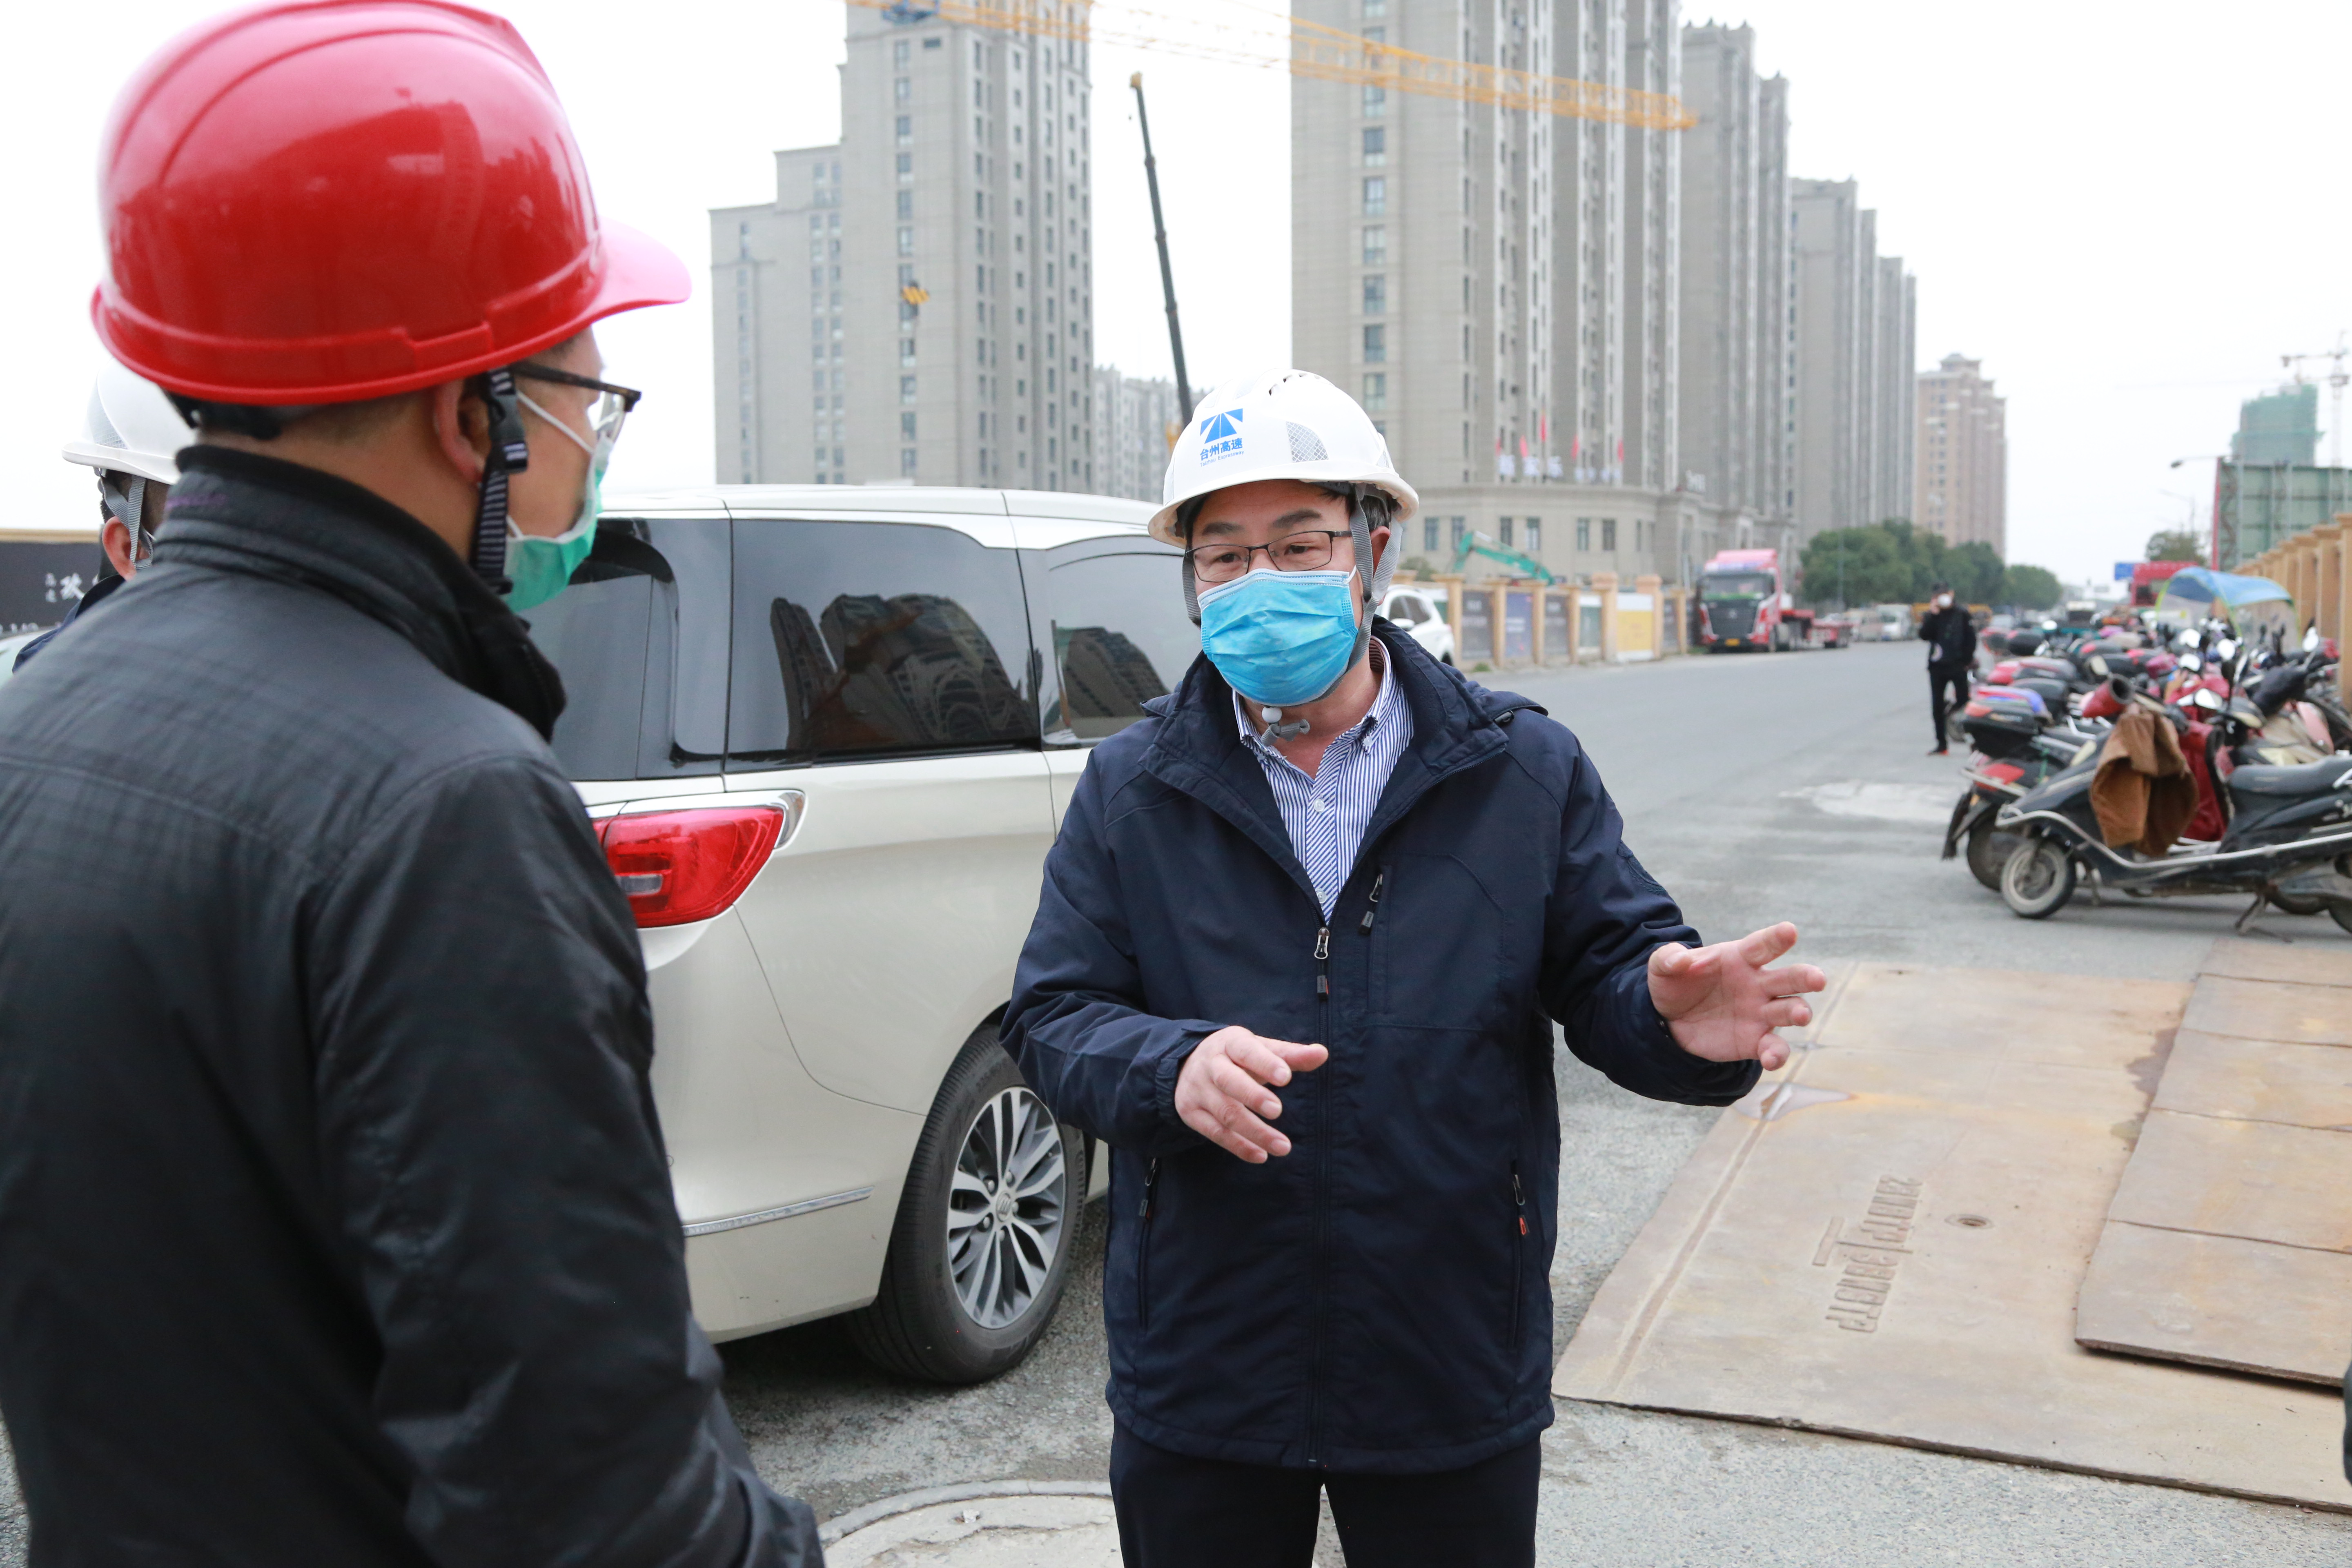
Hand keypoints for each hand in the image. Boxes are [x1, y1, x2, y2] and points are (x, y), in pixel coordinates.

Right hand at [1174, 1026, 1328, 1163]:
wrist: (1187, 1065)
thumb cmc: (1237, 1057)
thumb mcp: (1260, 1049)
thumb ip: (1290, 1055)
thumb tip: (1322, 1054)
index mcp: (1230, 1043)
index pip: (1246, 1050)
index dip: (1265, 1063)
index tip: (1286, 1077)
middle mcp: (1210, 1065)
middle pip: (1228, 1081)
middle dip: (1253, 1096)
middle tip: (1277, 1110)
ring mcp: (1198, 1090)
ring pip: (1225, 1113)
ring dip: (1254, 1132)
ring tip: (1283, 1147)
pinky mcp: (1191, 1113)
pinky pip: (1215, 1133)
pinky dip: (1239, 1146)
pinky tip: (1261, 1155)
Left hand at [1648, 922, 1825, 1072]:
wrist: (1669, 1020)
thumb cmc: (1675, 984)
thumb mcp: (1662, 967)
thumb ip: (1669, 958)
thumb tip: (1681, 960)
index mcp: (1740, 958)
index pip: (1763, 945)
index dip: (1776, 938)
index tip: (1790, 931)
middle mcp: (1758, 984)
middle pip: (1790, 978)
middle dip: (1806, 977)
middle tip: (1817, 979)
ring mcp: (1761, 1013)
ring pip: (1790, 1010)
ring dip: (1799, 1012)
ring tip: (1801, 1015)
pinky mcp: (1756, 1040)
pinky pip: (1774, 1047)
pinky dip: (1777, 1054)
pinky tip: (1771, 1059)